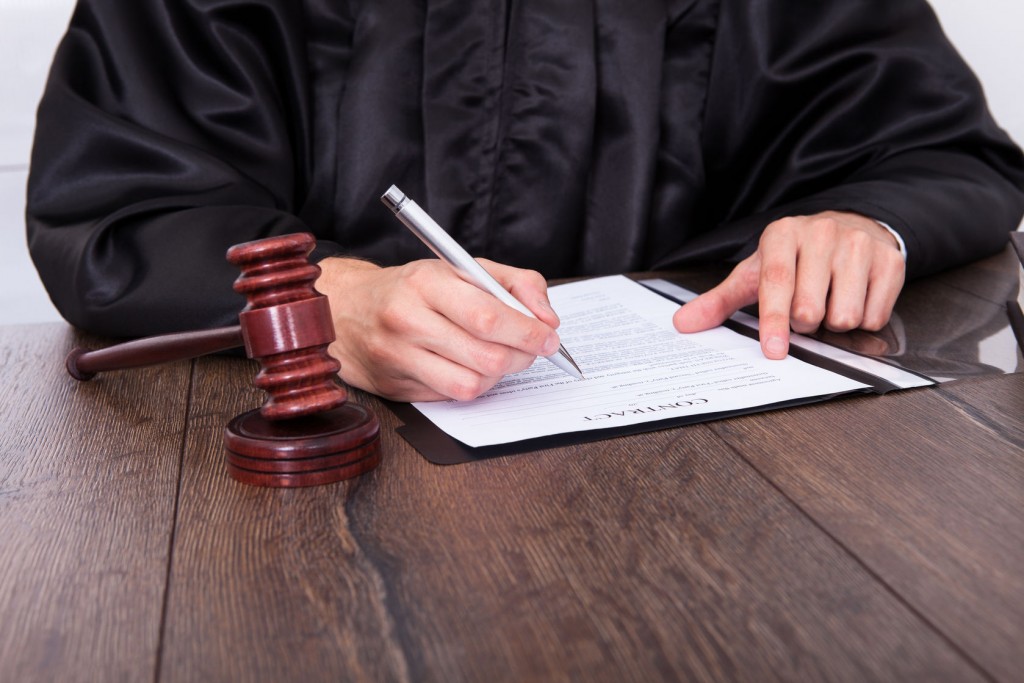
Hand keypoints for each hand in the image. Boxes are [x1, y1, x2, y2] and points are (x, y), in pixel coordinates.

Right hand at [315, 257, 561, 401]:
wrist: (349, 311)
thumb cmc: (416, 288)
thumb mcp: (463, 268)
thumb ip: (515, 284)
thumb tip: (547, 320)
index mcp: (425, 282)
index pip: (487, 317)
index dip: (527, 332)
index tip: (549, 338)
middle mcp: (407, 320)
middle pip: (486, 357)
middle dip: (522, 357)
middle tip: (532, 349)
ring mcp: (398, 358)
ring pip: (472, 385)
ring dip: (499, 376)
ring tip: (500, 357)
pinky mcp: (397, 387)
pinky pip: (453, 397)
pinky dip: (474, 385)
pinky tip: (470, 366)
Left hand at [672, 211, 905, 357]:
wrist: (851, 227)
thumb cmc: (795, 258)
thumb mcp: (756, 273)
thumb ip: (719, 301)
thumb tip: (683, 324)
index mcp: (782, 234)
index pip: (775, 283)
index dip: (773, 321)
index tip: (773, 350)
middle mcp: (821, 233)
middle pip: (810, 308)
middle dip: (805, 322)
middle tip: (805, 308)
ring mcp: (859, 244)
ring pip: (844, 316)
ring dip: (834, 322)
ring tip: (829, 300)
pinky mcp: (891, 260)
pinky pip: (874, 316)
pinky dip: (863, 319)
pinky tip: (854, 298)